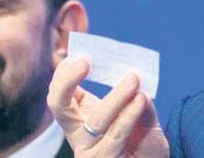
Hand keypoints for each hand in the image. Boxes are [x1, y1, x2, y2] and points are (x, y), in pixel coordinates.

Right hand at [47, 57, 168, 157]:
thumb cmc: (143, 144)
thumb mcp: (141, 115)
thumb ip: (137, 98)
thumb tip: (135, 76)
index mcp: (81, 118)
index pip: (62, 94)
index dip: (65, 73)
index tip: (82, 54)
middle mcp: (79, 134)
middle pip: (59, 106)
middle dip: (66, 82)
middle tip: (84, 62)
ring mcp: (89, 150)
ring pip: (95, 120)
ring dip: (116, 96)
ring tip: (134, 79)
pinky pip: (115, 135)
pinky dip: (129, 114)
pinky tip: (141, 99)